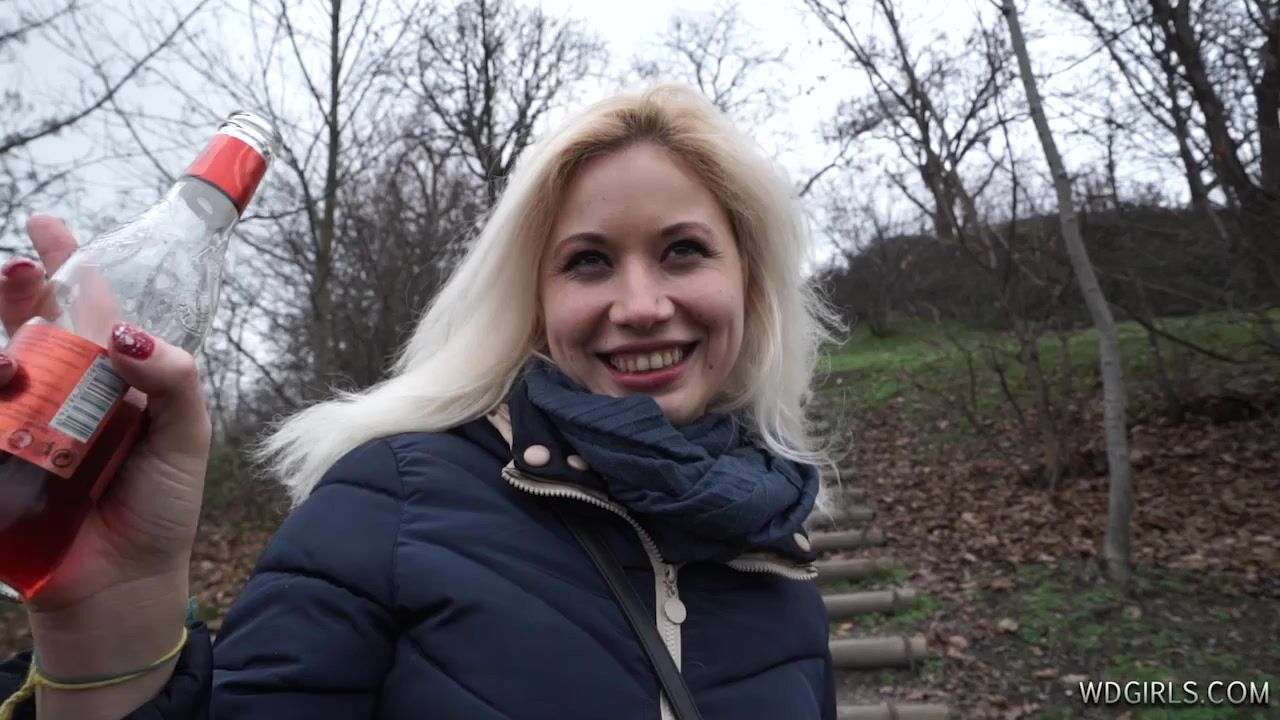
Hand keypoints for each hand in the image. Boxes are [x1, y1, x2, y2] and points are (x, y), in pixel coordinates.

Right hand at [0, 215, 210, 716]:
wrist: (123, 586)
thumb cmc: (160, 509)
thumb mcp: (187, 439)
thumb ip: (174, 381)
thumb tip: (128, 335)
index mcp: (116, 382)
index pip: (91, 311)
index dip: (69, 267)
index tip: (46, 228)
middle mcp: (67, 394)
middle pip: (33, 324)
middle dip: (20, 290)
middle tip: (19, 269)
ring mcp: (25, 426)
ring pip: (0, 365)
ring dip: (2, 349)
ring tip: (11, 360)